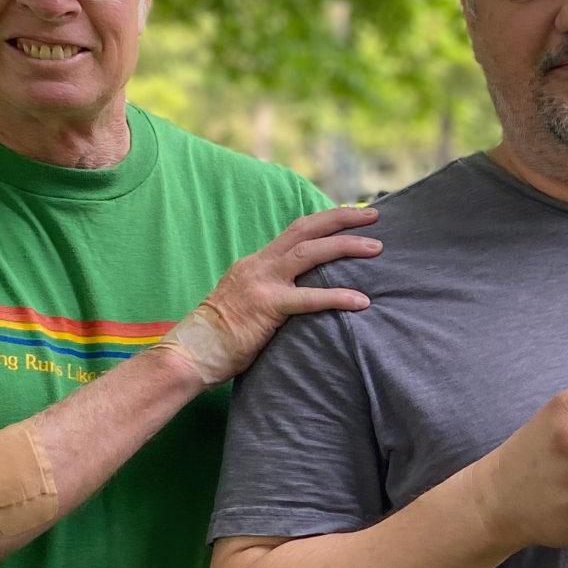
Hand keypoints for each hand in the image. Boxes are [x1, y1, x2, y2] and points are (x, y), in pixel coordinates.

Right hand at [157, 205, 380, 388]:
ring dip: (345, 246)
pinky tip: (361, 301)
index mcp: (256, 263)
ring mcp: (262, 283)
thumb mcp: (247, 302)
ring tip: (375, 248)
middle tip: (373, 216)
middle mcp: (260, 265)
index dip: (325, 221)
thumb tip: (300, 295)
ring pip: (310, 253)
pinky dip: (337, 297)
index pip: (295, 232)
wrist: (191, 352)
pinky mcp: (266, 307)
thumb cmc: (221, 336)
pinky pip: (309, 299)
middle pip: (305, 230)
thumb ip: (272, 292)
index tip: (351, 216)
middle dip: (341, 218)